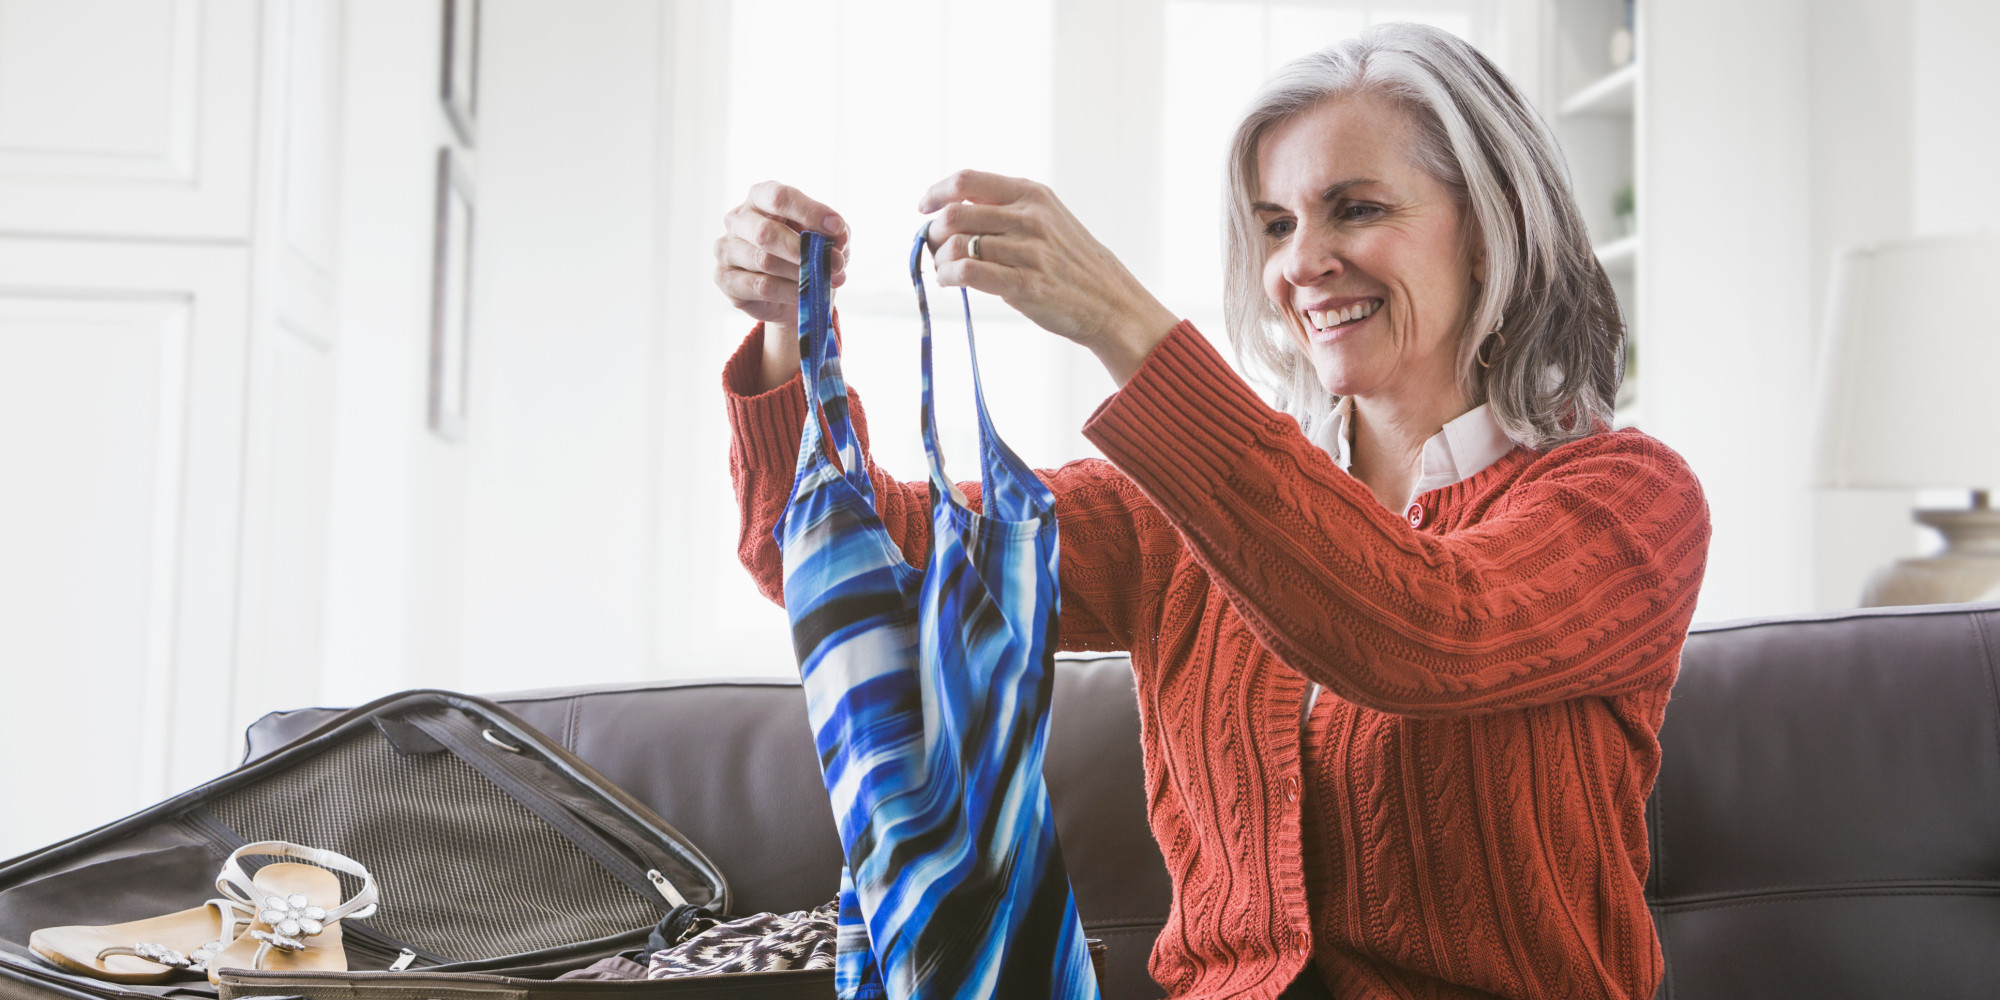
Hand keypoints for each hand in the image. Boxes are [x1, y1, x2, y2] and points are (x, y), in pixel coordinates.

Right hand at [713, 182, 848, 391]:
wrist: (791, 294)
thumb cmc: (806, 254)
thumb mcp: (826, 238)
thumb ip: (835, 232)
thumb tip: (839, 237)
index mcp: (760, 197)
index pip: (780, 197)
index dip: (810, 212)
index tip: (837, 227)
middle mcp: (738, 219)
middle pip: (766, 232)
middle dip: (805, 249)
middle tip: (835, 262)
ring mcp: (726, 249)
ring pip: (764, 261)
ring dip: (800, 273)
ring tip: (824, 281)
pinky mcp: (725, 279)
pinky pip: (760, 286)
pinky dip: (788, 291)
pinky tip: (804, 294)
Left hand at [919, 170, 1178, 383]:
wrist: (1111, 303)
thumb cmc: (1073, 264)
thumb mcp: (1049, 219)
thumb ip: (1007, 210)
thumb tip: (953, 210)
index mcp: (1032, 195)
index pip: (968, 180)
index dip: (937, 191)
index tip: (924, 206)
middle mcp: (1029, 217)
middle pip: (954, 214)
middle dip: (934, 232)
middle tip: (934, 248)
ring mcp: (1028, 251)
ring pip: (957, 245)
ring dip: (939, 260)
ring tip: (945, 270)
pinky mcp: (1024, 285)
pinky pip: (968, 273)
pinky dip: (948, 277)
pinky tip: (950, 282)